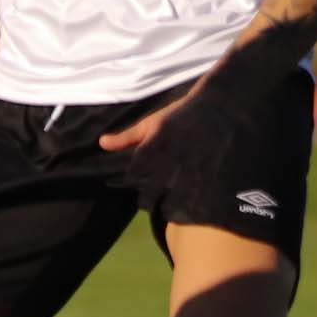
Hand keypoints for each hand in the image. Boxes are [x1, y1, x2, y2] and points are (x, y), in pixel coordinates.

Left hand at [98, 69, 254, 204]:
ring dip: (170, 207)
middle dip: (149, 202)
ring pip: (175, 197)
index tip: (137, 192)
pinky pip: (198, 194)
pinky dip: (193, 203)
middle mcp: (169, 158)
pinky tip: (190, 206)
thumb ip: (126, 137)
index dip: (134, 186)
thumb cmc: (178, 115)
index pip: (135, 174)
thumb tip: (101, 143)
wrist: (214, 107)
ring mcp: (190, 165)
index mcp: (154, 145)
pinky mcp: (209, 170)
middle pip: (153, 191)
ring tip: (167, 210)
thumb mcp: (150, 122)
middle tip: (150, 206)